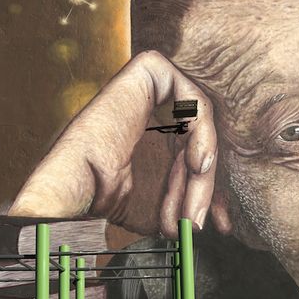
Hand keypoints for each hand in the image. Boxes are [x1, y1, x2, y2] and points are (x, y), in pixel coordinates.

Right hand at [10, 51, 218, 236]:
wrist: (74, 192)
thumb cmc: (106, 204)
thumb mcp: (162, 212)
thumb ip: (192, 205)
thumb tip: (224, 224)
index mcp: (153, 143)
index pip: (201, 156)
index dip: (214, 192)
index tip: (221, 225)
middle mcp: (154, 116)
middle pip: (203, 142)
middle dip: (207, 189)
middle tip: (195, 222)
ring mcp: (150, 93)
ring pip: (201, 124)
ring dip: (203, 173)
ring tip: (189, 208)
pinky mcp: (147, 73)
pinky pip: (192, 96)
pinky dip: (203, 131)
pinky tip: (197, 164)